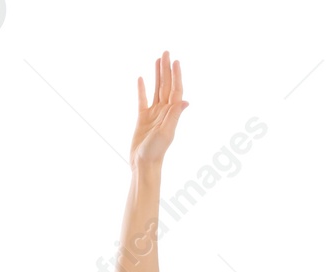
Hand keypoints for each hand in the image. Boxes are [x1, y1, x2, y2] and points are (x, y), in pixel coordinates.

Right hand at [130, 50, 188, 166]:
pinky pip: (142, 100)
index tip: (175, 61)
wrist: (144, 164)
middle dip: (166, 69)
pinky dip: (142, 89)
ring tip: (157, 60)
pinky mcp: (142, 118)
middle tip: (166, 52)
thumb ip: (175, 116)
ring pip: (157, 89)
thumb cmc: (156, 151)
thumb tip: (185, 101)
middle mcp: (164, 110)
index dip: (176, 75)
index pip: (175, 89)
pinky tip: (141, 79)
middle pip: (166, 85)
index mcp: (171, 112)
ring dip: (157, 75)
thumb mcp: (166, 133)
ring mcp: (153, 114)